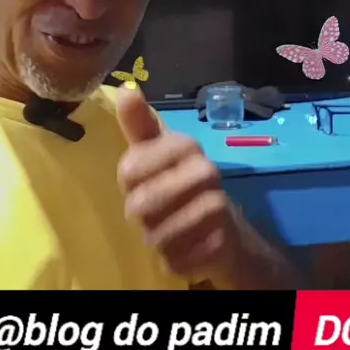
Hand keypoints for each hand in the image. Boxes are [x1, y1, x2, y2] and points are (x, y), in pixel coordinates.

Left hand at [117, 88, 235, 277]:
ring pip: (160, 234)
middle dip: (139, 213)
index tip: (132, 181)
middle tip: (145, 212)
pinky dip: (172, 260)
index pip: (132, 166)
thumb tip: (126, 88)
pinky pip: (178, 259)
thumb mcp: (155, 152)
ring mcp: (218, 206)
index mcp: (186, 145)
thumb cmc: (176, 183)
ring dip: (154, 238)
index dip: (127, 180)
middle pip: (145, 202)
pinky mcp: (221, 242)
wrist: (223, 229)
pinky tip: (179, 250)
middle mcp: (206, 171)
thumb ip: (139, 124)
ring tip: (160, 232)